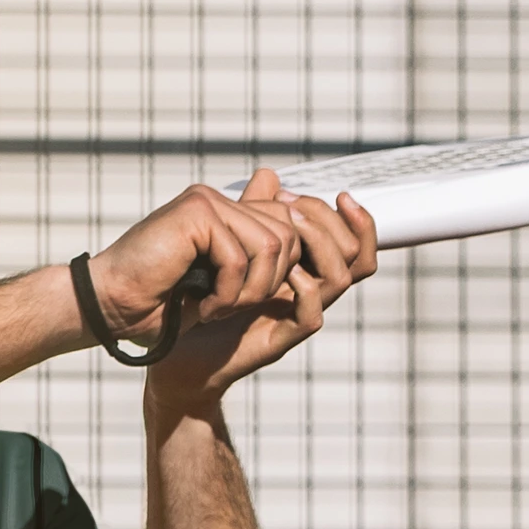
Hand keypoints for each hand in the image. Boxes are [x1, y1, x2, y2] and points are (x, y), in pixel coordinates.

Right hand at [87, 181, 304, 344]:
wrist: (110, 308)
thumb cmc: (156, 306)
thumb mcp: (217, 287)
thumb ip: (252, 265)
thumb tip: (290, 248)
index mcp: (223, 213)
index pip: (287, 228)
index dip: (281, 271)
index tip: (246, 301)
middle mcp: (217, 201)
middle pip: (287, 235)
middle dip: (269, 284)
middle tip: (230, 308)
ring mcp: (206, 202)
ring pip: (271, 246)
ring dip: (249, 292)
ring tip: (216, 308)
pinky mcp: (196, 212)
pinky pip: (241, 257)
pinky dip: (227, 293)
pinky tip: (202, 307)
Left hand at [144, 169, 377, 411]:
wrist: (172, 353)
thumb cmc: (199, 302)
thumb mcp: (226, 247)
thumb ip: (251, 212)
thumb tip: (270, 175)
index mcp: (301, 271)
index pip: (353, 244)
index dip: (356, 219)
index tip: (336, 193)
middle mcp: (305, 294)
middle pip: (356, 257)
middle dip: (334, 223)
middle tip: (297, 207)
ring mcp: (292, 318)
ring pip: (340, 280)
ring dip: (320, 246)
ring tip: (289, 226)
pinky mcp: (275, 341)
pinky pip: (310, 315)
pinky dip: (303, 288)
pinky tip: (282, 270)